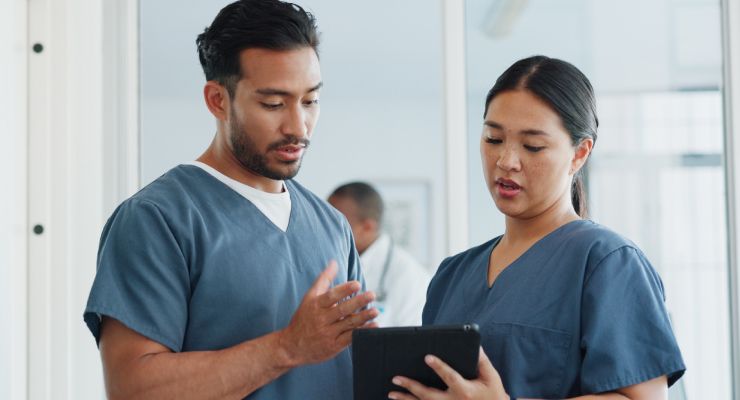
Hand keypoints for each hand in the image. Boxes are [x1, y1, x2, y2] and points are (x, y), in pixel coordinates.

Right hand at [278, 260, 378, 365]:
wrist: (292, 346)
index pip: (331, 296)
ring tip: (376, 310)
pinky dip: (363, 332)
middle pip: (342, 309)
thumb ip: (324, 280)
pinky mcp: (334, 346)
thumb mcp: (309, 298)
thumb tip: (334, 262)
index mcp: (316, 305)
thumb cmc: (304, 318)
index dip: (344, 290)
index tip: (357, 284)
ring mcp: (328, 333)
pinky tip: (374, 325)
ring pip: (348, 323)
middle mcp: (322, 319)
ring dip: (363, 317)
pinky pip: (350, 338)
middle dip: (358, 302)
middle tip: (371, 295)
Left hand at [389, 347, 508, 399]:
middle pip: (428, 395)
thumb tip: (475, 344)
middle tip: (396, 378)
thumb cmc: (493, 394)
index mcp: (465, 391)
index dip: (439, 366)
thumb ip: (481, 361)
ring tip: (391, 393)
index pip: (450, 377)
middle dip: (411, 386)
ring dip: (406, 399)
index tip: (427, 357)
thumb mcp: (491, 377)